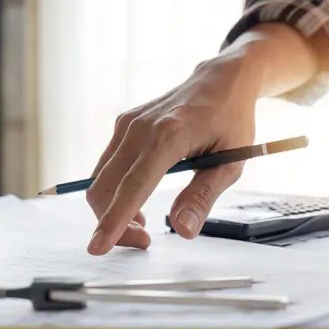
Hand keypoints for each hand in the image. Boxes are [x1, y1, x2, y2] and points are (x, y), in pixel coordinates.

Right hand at [84, 54, 260, 254]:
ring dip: (112, 210)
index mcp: (169, 136)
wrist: (220, 81)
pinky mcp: (123, 125)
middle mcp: (140, 128)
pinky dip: (114, 192)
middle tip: (144, 241)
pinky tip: (137, 200)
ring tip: (143, 224)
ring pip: (100, 181)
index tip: (98, 247)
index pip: (132, 186)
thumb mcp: (231, 163)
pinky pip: (106, 167)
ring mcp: (127, 125)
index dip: (114, 221)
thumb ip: (203, 196)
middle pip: (105, 188)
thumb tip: (182, 230)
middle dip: (114, 224)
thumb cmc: (230, 120)